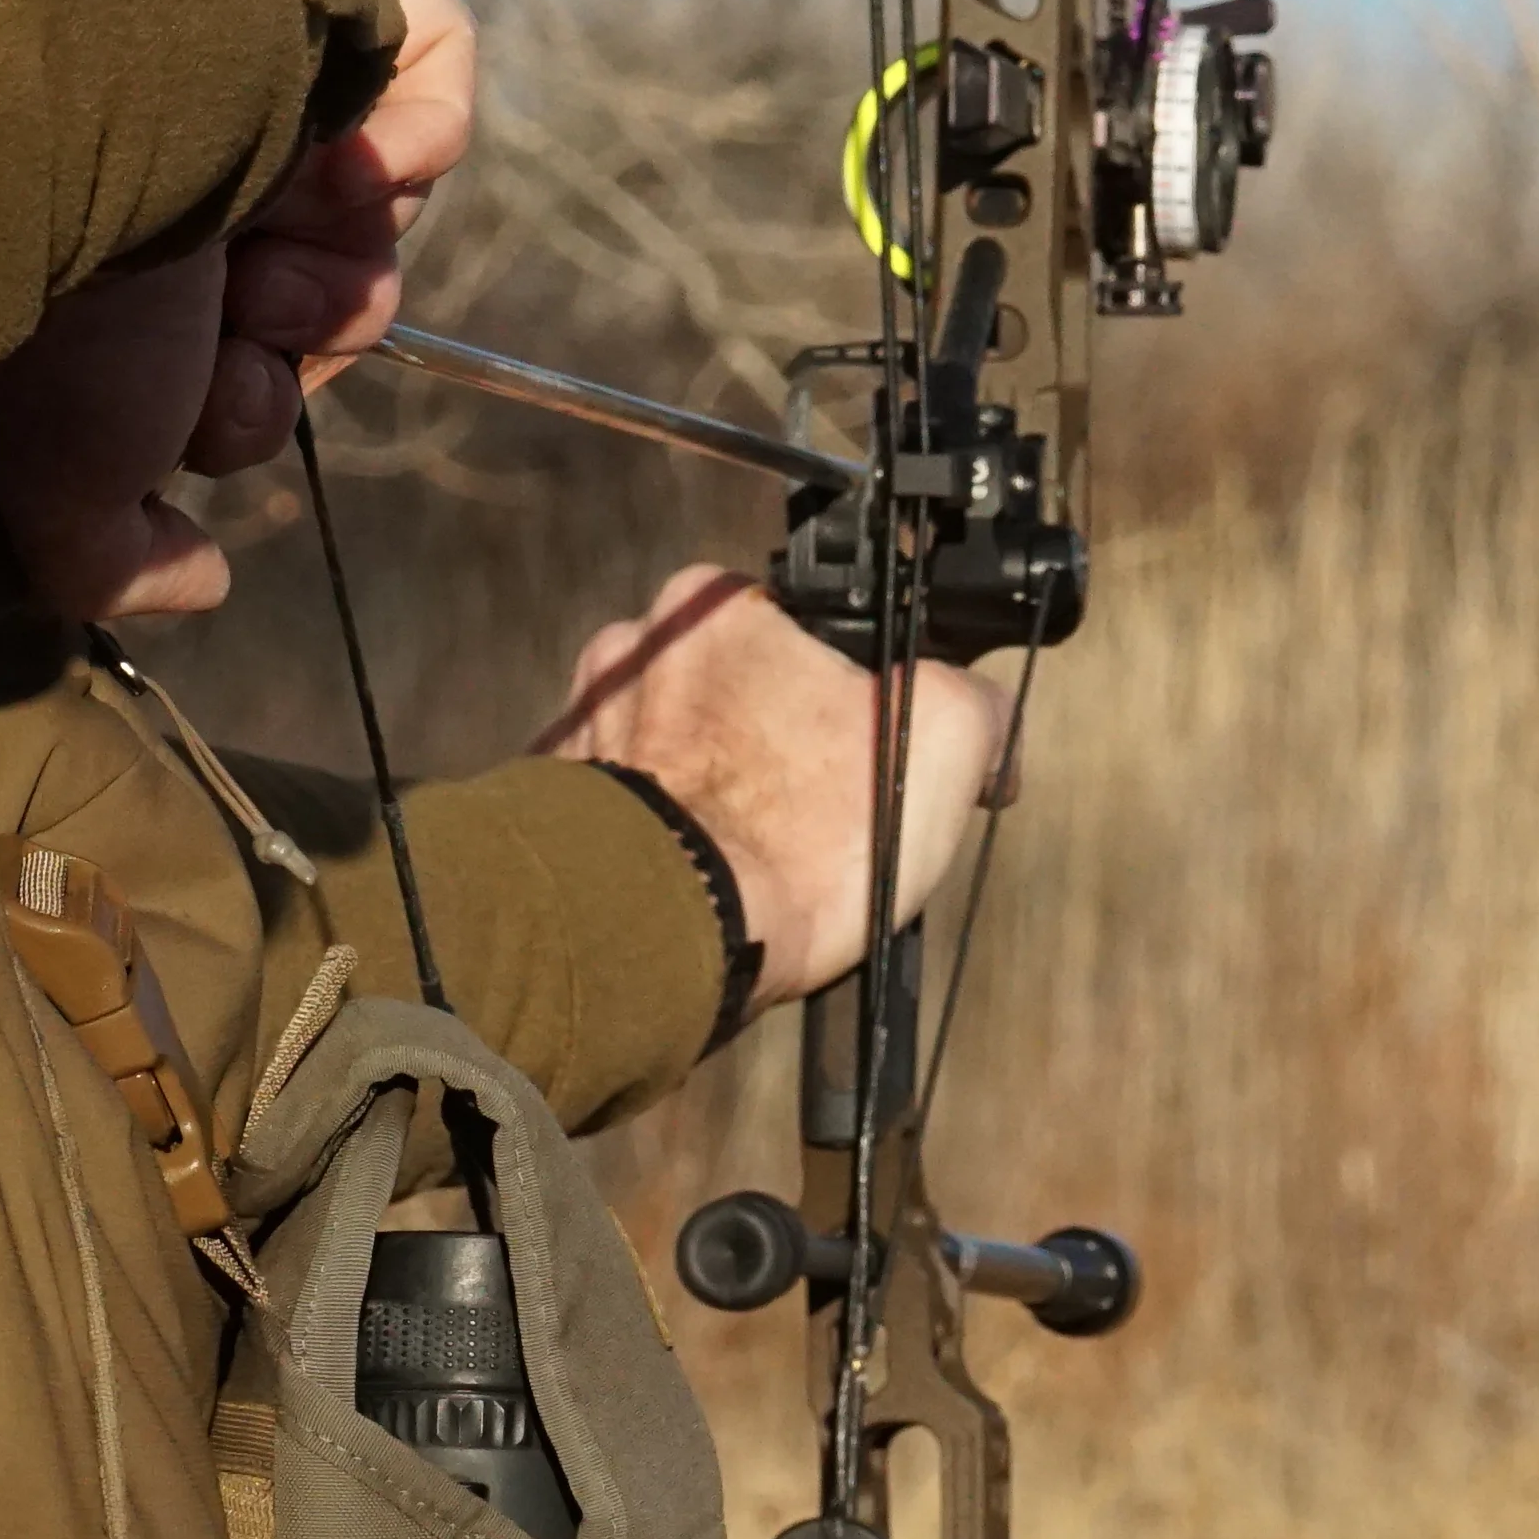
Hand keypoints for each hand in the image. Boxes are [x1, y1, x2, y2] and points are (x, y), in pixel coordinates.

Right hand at [0, 0, 479, 620]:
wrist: (45, 129)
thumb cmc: (58, 317)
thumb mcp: (65, 483)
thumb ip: (112, 562)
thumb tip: (202, 585)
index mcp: (134, 269)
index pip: (267, 367)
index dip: (246, 402)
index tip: (185, 380)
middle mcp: (196, 174)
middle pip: (338, 298)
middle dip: (290, 330)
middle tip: (220, 299)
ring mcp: (265, 83)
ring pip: (388, 214)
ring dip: (334, 247)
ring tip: (245, 220)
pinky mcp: (331, 2)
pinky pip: (444, 73)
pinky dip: (417, 130)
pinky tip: (343, 156)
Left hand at [534, 565, 1000, 1009]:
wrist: (675, 936)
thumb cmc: (805, 830)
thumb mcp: (944, 736)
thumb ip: (975, 700)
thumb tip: (986, 723)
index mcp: (714, 603)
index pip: (799, 630)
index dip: (842, 693)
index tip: (856, 753)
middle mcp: (630, 645)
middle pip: (732, 691)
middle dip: (768, 744)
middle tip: (808, 813)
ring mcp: (580, 724)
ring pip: (674, 747)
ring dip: (709, 788)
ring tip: (752, 855)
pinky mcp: (552, 803)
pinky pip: (624, 807)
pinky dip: (659, 836)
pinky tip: (698, 876)